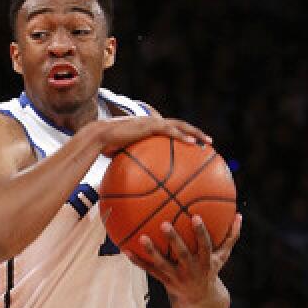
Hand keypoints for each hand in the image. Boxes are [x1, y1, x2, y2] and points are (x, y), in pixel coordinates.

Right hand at [92, 115, 211, 156]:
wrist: (99, 138)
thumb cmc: (106, 148)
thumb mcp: (122, 158)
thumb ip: (130, 165)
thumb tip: (131, 185)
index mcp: (147, 128)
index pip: (168, 130)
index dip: (181, 135)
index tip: (193, 143)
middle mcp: (152, 123)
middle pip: (179, 125)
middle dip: (195, 132)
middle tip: (208, 141)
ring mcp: (151, 123)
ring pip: (180, 125)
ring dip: (195, 133)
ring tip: (208, 142)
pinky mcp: (149, 126)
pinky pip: (171, 131)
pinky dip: (183, 136)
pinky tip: (193, 143)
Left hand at [129, 213, 241, 300]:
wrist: (200, 300)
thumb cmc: (211, 270)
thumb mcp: (223, 256)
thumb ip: (231, 236)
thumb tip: (239, 215)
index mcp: (206, 262)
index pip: (205, 246)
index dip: (201, 233)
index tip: (195, 216)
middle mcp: (191, 270)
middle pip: (183, 255)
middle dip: (175, 240)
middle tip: (165, 224)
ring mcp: (177, 278)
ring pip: (163, 264)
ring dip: (152, 252)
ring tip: (141, 237)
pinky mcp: (165, 282)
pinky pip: (150, 271)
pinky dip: (138, 261)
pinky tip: (125, 249)